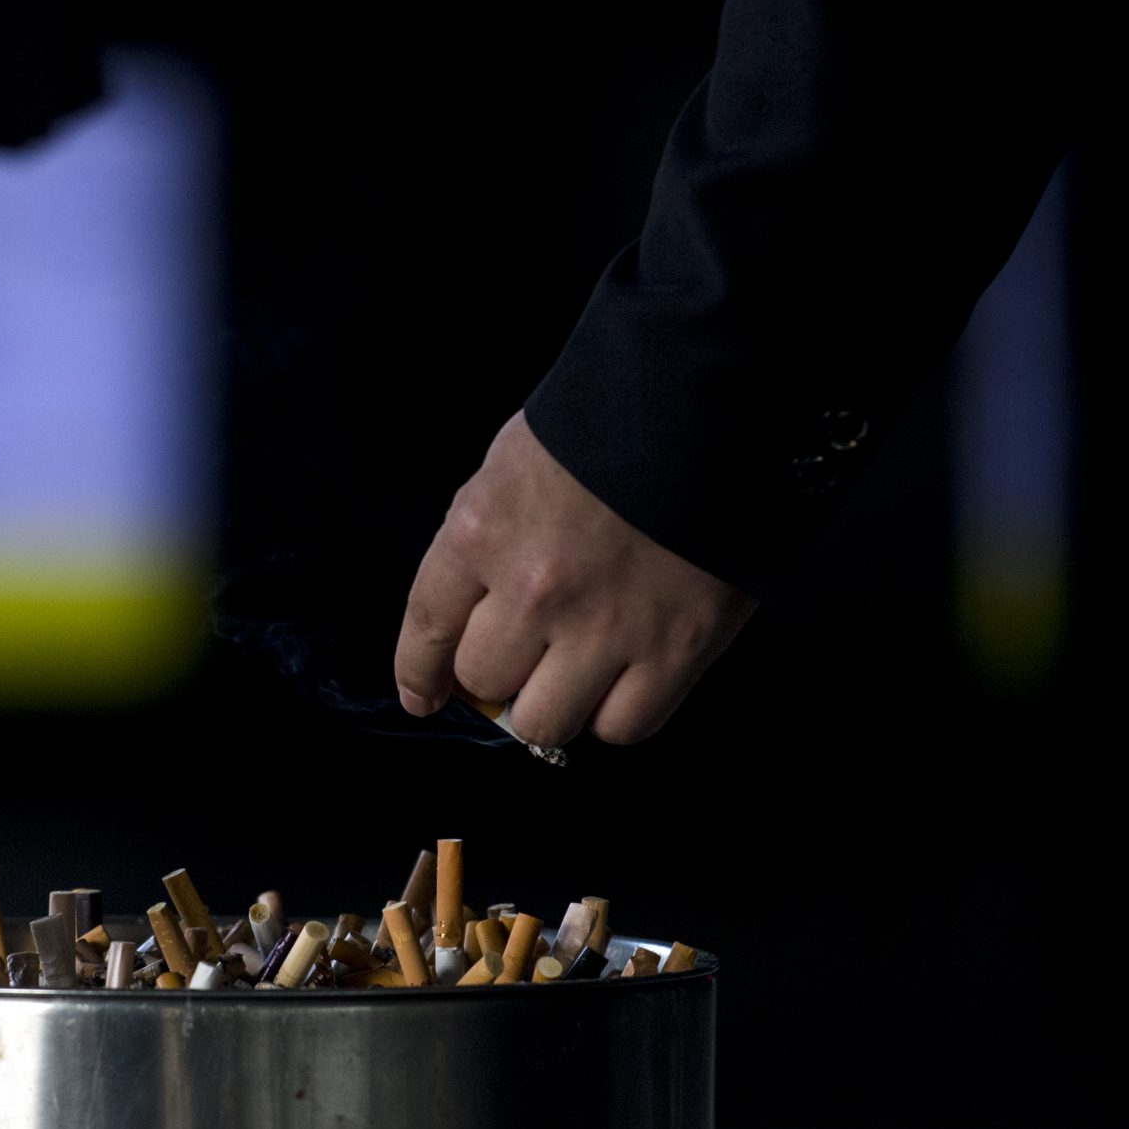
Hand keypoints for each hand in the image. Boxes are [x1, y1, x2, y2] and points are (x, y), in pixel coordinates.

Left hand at [394, 411, 755, 746]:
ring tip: (571, 674)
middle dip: (495, 676)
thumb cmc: (605, 424)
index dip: (419, 674)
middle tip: (521, 662)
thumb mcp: (512, 467)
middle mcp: (533, 589)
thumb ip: (483, 544)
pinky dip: (616, 714)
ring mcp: (605, 626)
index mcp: (482, 532)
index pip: (427, 629)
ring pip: (545, 723)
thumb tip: (466, 624)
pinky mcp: (676, 649)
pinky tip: (622, 682)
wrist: (709, 402)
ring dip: (551, 704)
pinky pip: (623, 726)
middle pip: (483, 682)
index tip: (423, 695)